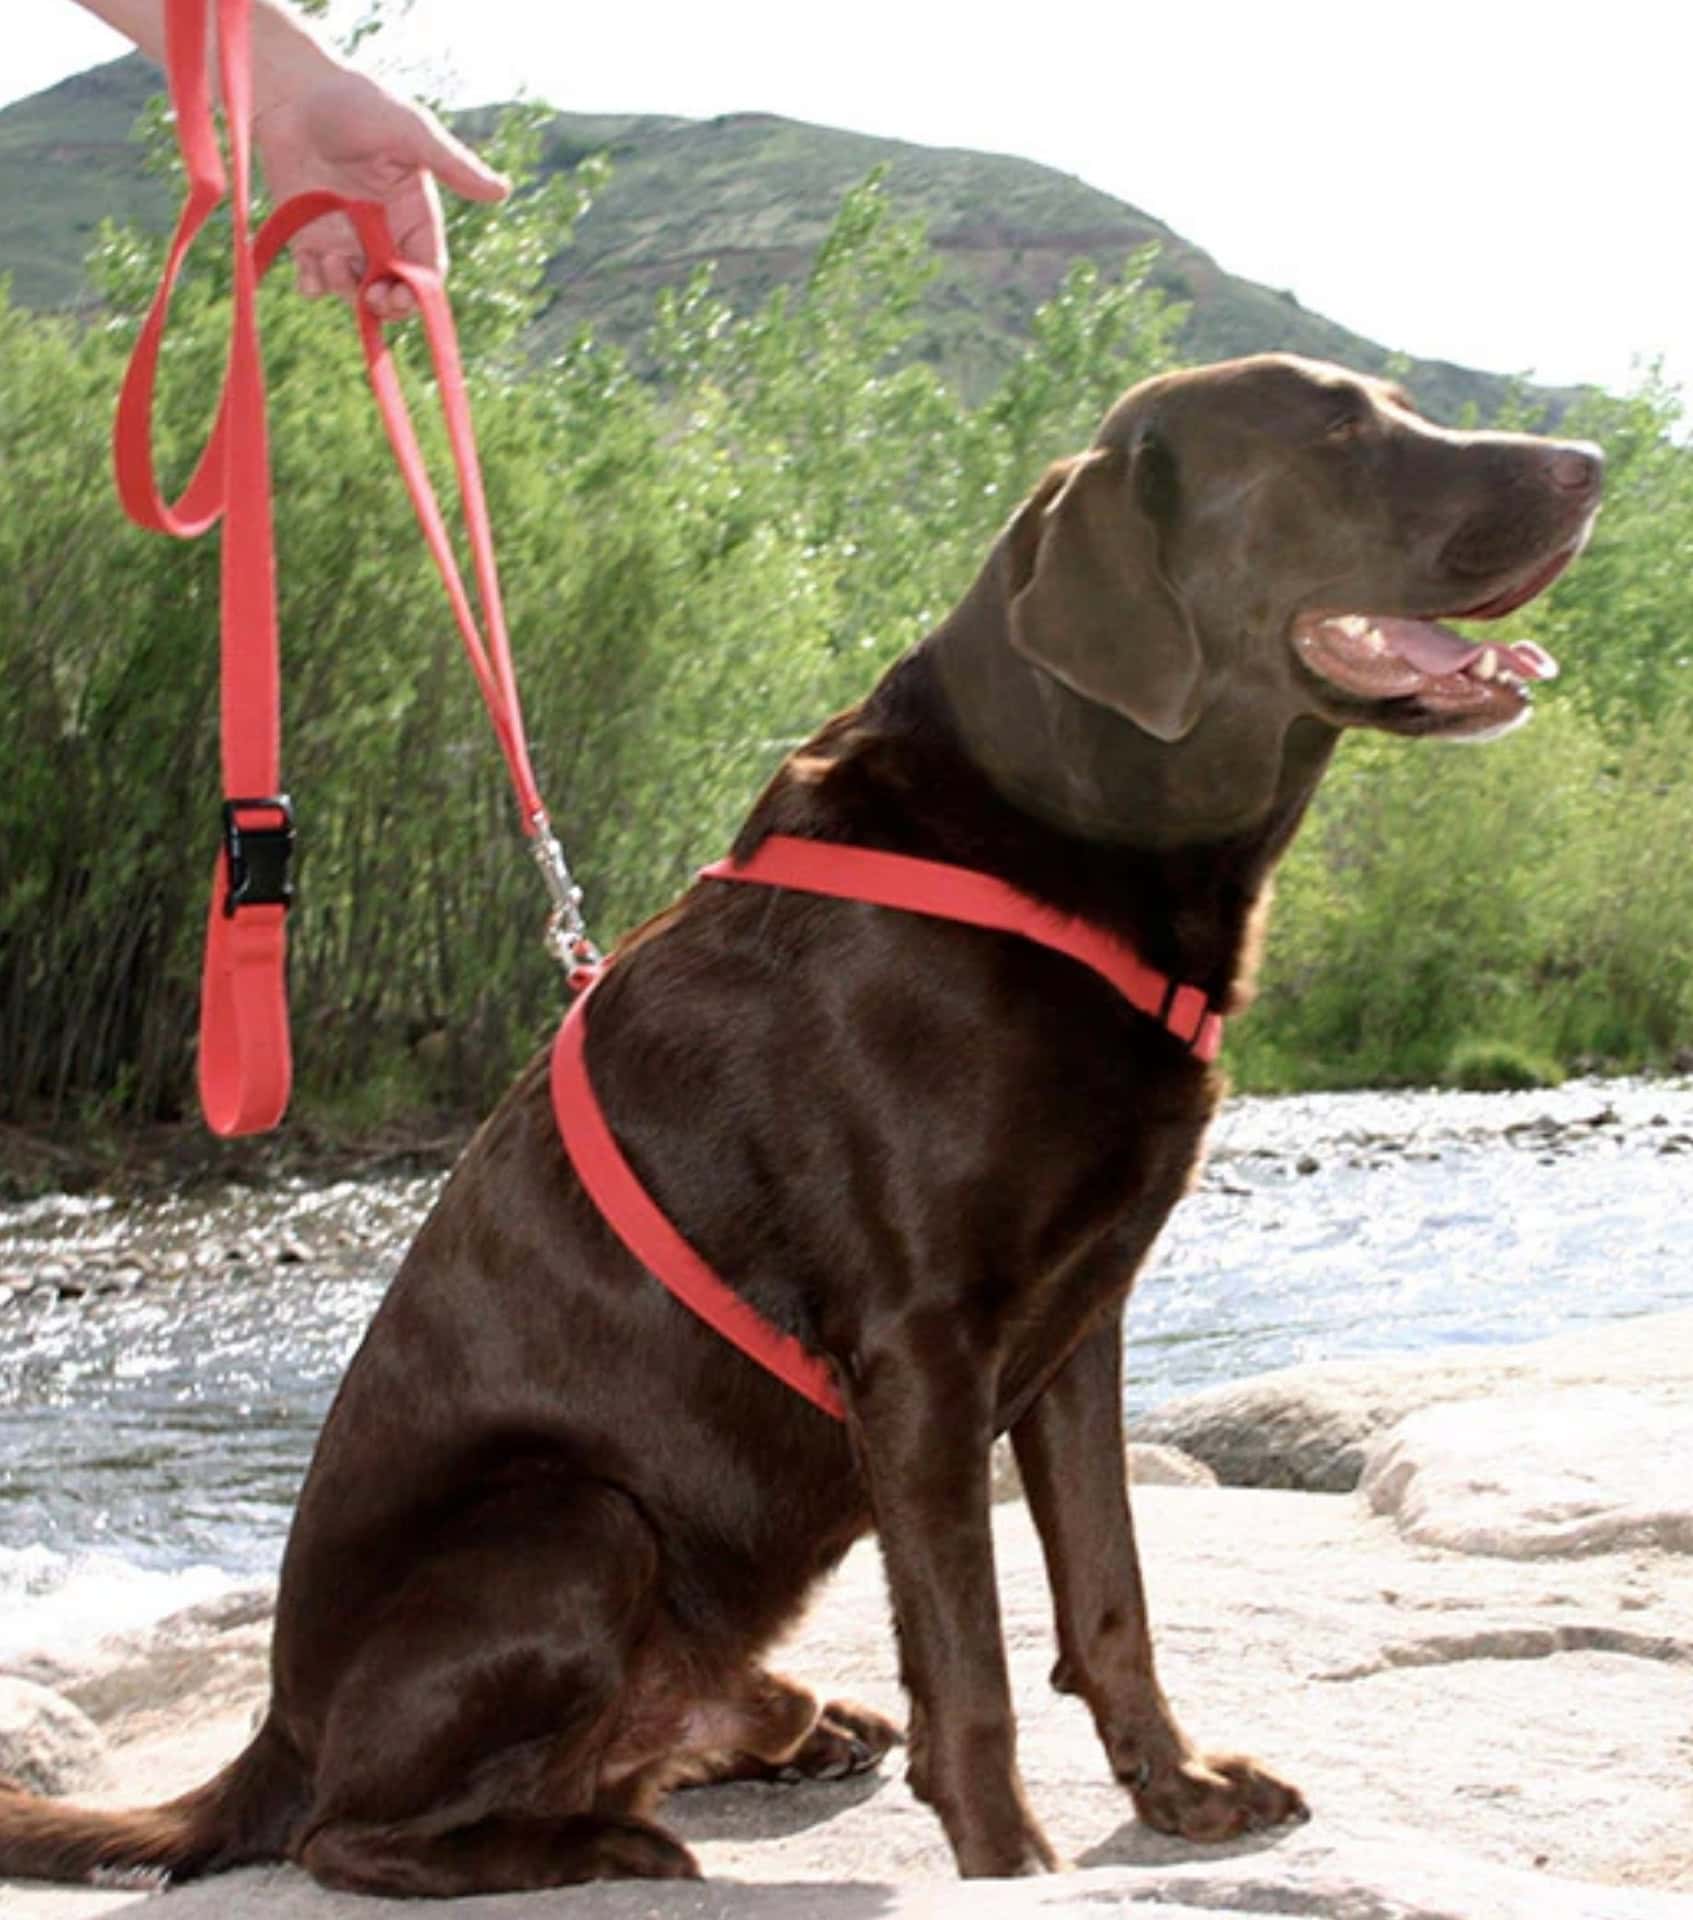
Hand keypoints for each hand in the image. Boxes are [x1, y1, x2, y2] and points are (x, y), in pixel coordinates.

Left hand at [251, 64, 510, 320]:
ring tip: (329, 259)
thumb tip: (503, 191)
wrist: (291, 91)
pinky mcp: (308, 238)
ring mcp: (345, 239)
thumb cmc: (355, 103)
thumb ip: (453, 165)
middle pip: (394, 290)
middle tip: (372, 297)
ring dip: (344, 289)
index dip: (419, 292)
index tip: (401, 295)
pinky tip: (308, 270)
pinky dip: (314, 286)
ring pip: (354, 291)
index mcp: (414, 215)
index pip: (427, 270)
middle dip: (385, 303)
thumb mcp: (409, 131)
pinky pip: (315, 281)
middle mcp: (383, 234)